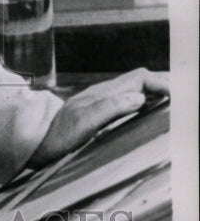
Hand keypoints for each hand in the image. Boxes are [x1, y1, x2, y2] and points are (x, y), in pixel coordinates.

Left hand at [28, 68, 168, 168]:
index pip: (140, 78)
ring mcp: (102, 102)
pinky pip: (128, 101)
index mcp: (104, 93)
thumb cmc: (58, 135)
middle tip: (182, 96)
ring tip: (173, 101)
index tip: (179, 95)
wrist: (38, 142)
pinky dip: (145, 101)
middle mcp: (105, 94)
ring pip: (135, 89)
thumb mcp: (84, 121)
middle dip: (163, 83)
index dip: (162, 83)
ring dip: (155, 91)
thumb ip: (109, 107)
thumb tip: (139, 98)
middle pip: (140, 79)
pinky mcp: (100, 113)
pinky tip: (150, 111)